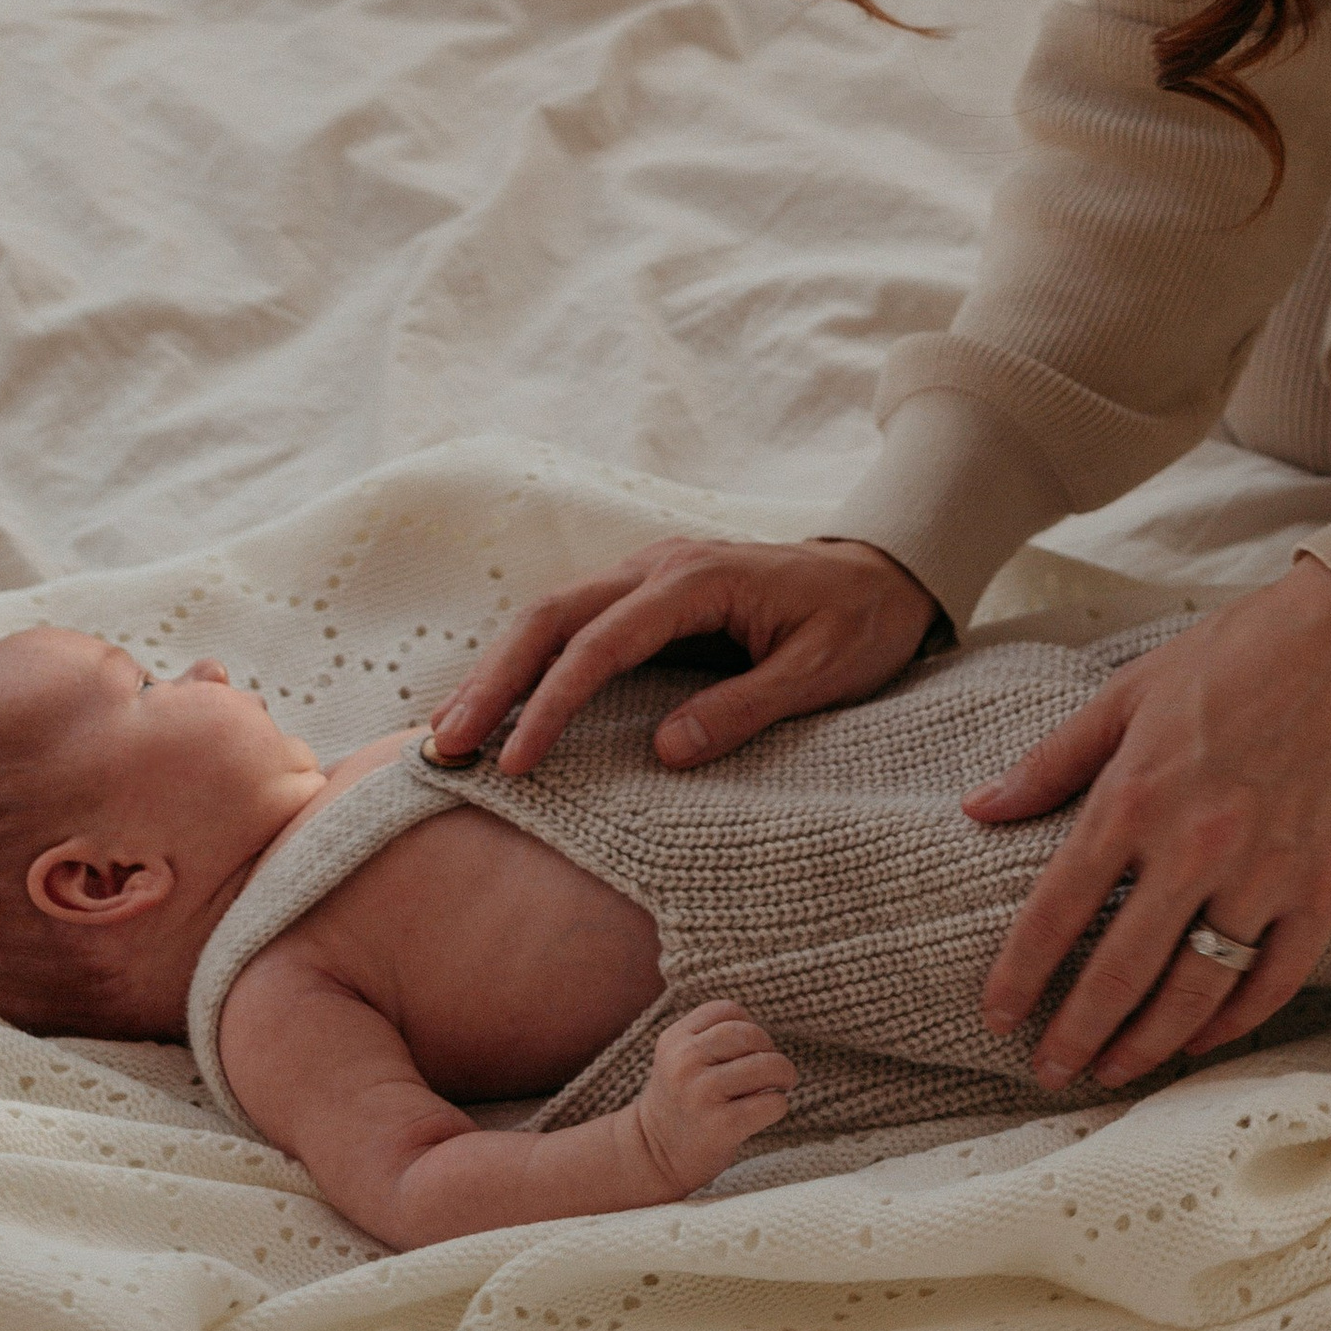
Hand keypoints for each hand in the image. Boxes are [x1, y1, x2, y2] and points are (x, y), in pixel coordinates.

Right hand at [427, 533, 939, 776]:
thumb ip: (745, 707)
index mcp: (696, 580)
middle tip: (446, 748)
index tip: (516, 763)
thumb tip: (665, 751)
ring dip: (496, 671)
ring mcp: (646, 574)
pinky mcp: (646, 594)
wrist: (884, 571)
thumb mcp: (821, 674)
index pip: (601, 643)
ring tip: (448, 734)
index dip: (552, 703)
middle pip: (550, 616)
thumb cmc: (858, 623)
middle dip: (492, 681)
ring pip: (548, 615)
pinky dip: (525, 662)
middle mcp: (657, 567)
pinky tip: (498, 704)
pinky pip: (571, 624)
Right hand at [632, 1001, 796, 1192]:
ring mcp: (701, 1094)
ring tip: (781, 1085)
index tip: (752, 1047)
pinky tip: (769, 1109)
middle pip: (748, 1035)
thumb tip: (766, 1040)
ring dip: (783, 1074)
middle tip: (775, 1068)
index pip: (727, 1011)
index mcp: (674, 1040)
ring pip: (764, 1066)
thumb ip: (712, 1040)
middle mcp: (684, 1063)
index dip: (749, 1025)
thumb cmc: (681, 1102)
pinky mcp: (720, 1126)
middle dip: (770, 1049)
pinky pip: (769, 1103)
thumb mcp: (681, 1060)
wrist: (654, 1156)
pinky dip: (779, 1104)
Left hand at [966, 559, 1330, 1089]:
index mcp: (1134, 797)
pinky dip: (1233, 1023)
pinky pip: (1272, 981)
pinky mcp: (1323, 890)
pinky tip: (1199, 1039)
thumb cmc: (1231, 657)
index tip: (997, 1015)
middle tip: (1049, 1071)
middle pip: (1120, 971)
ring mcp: (1264, 876)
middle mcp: (1194, 847)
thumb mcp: (1125, 694)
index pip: (1057, 909)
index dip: (1021, 973)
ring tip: (1114, 1070)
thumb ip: (1052, 761)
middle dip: (1076, 1034)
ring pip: (1194, 992)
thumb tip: (978, 808)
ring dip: (1146, 1043)